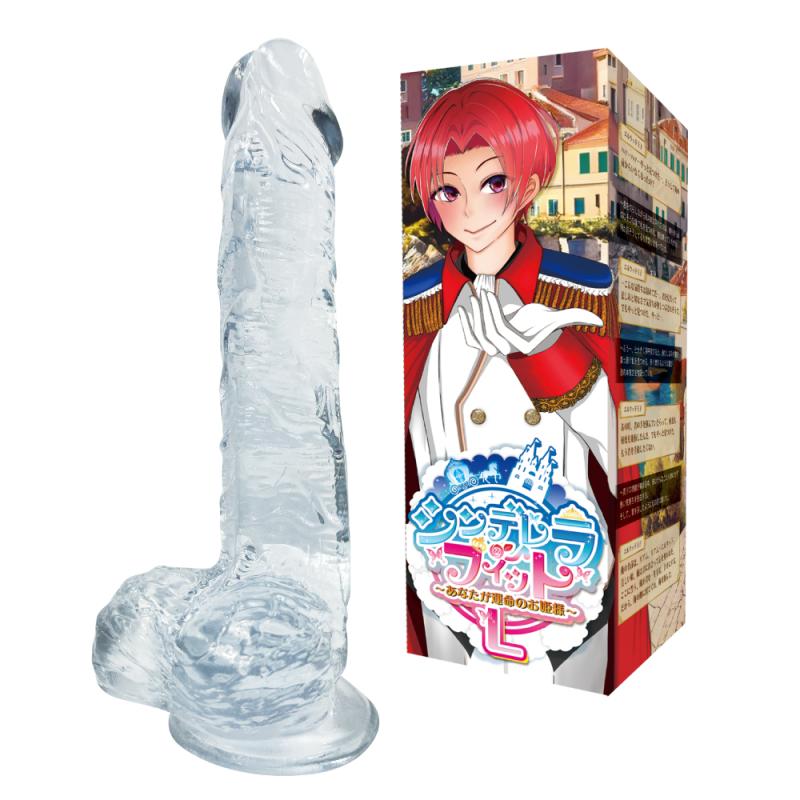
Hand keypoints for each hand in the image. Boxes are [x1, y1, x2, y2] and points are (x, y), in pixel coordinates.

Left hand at [457, 289, 602, 355]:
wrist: (531, 337)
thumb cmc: (543, 326)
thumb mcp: (557, 319)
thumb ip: (575, 317)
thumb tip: (598, 319)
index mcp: (520, 345)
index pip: (502, 329)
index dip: (493, 311)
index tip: (488, 293)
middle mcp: (505, 349)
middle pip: (488, 330)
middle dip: (482, 309)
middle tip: (479, 289)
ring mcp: (493, 348)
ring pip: (478, 333)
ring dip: (472, 315)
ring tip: (469, 294)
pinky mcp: (484, 345)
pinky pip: (471, 338)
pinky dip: (464, 325)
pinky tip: (460, 309)